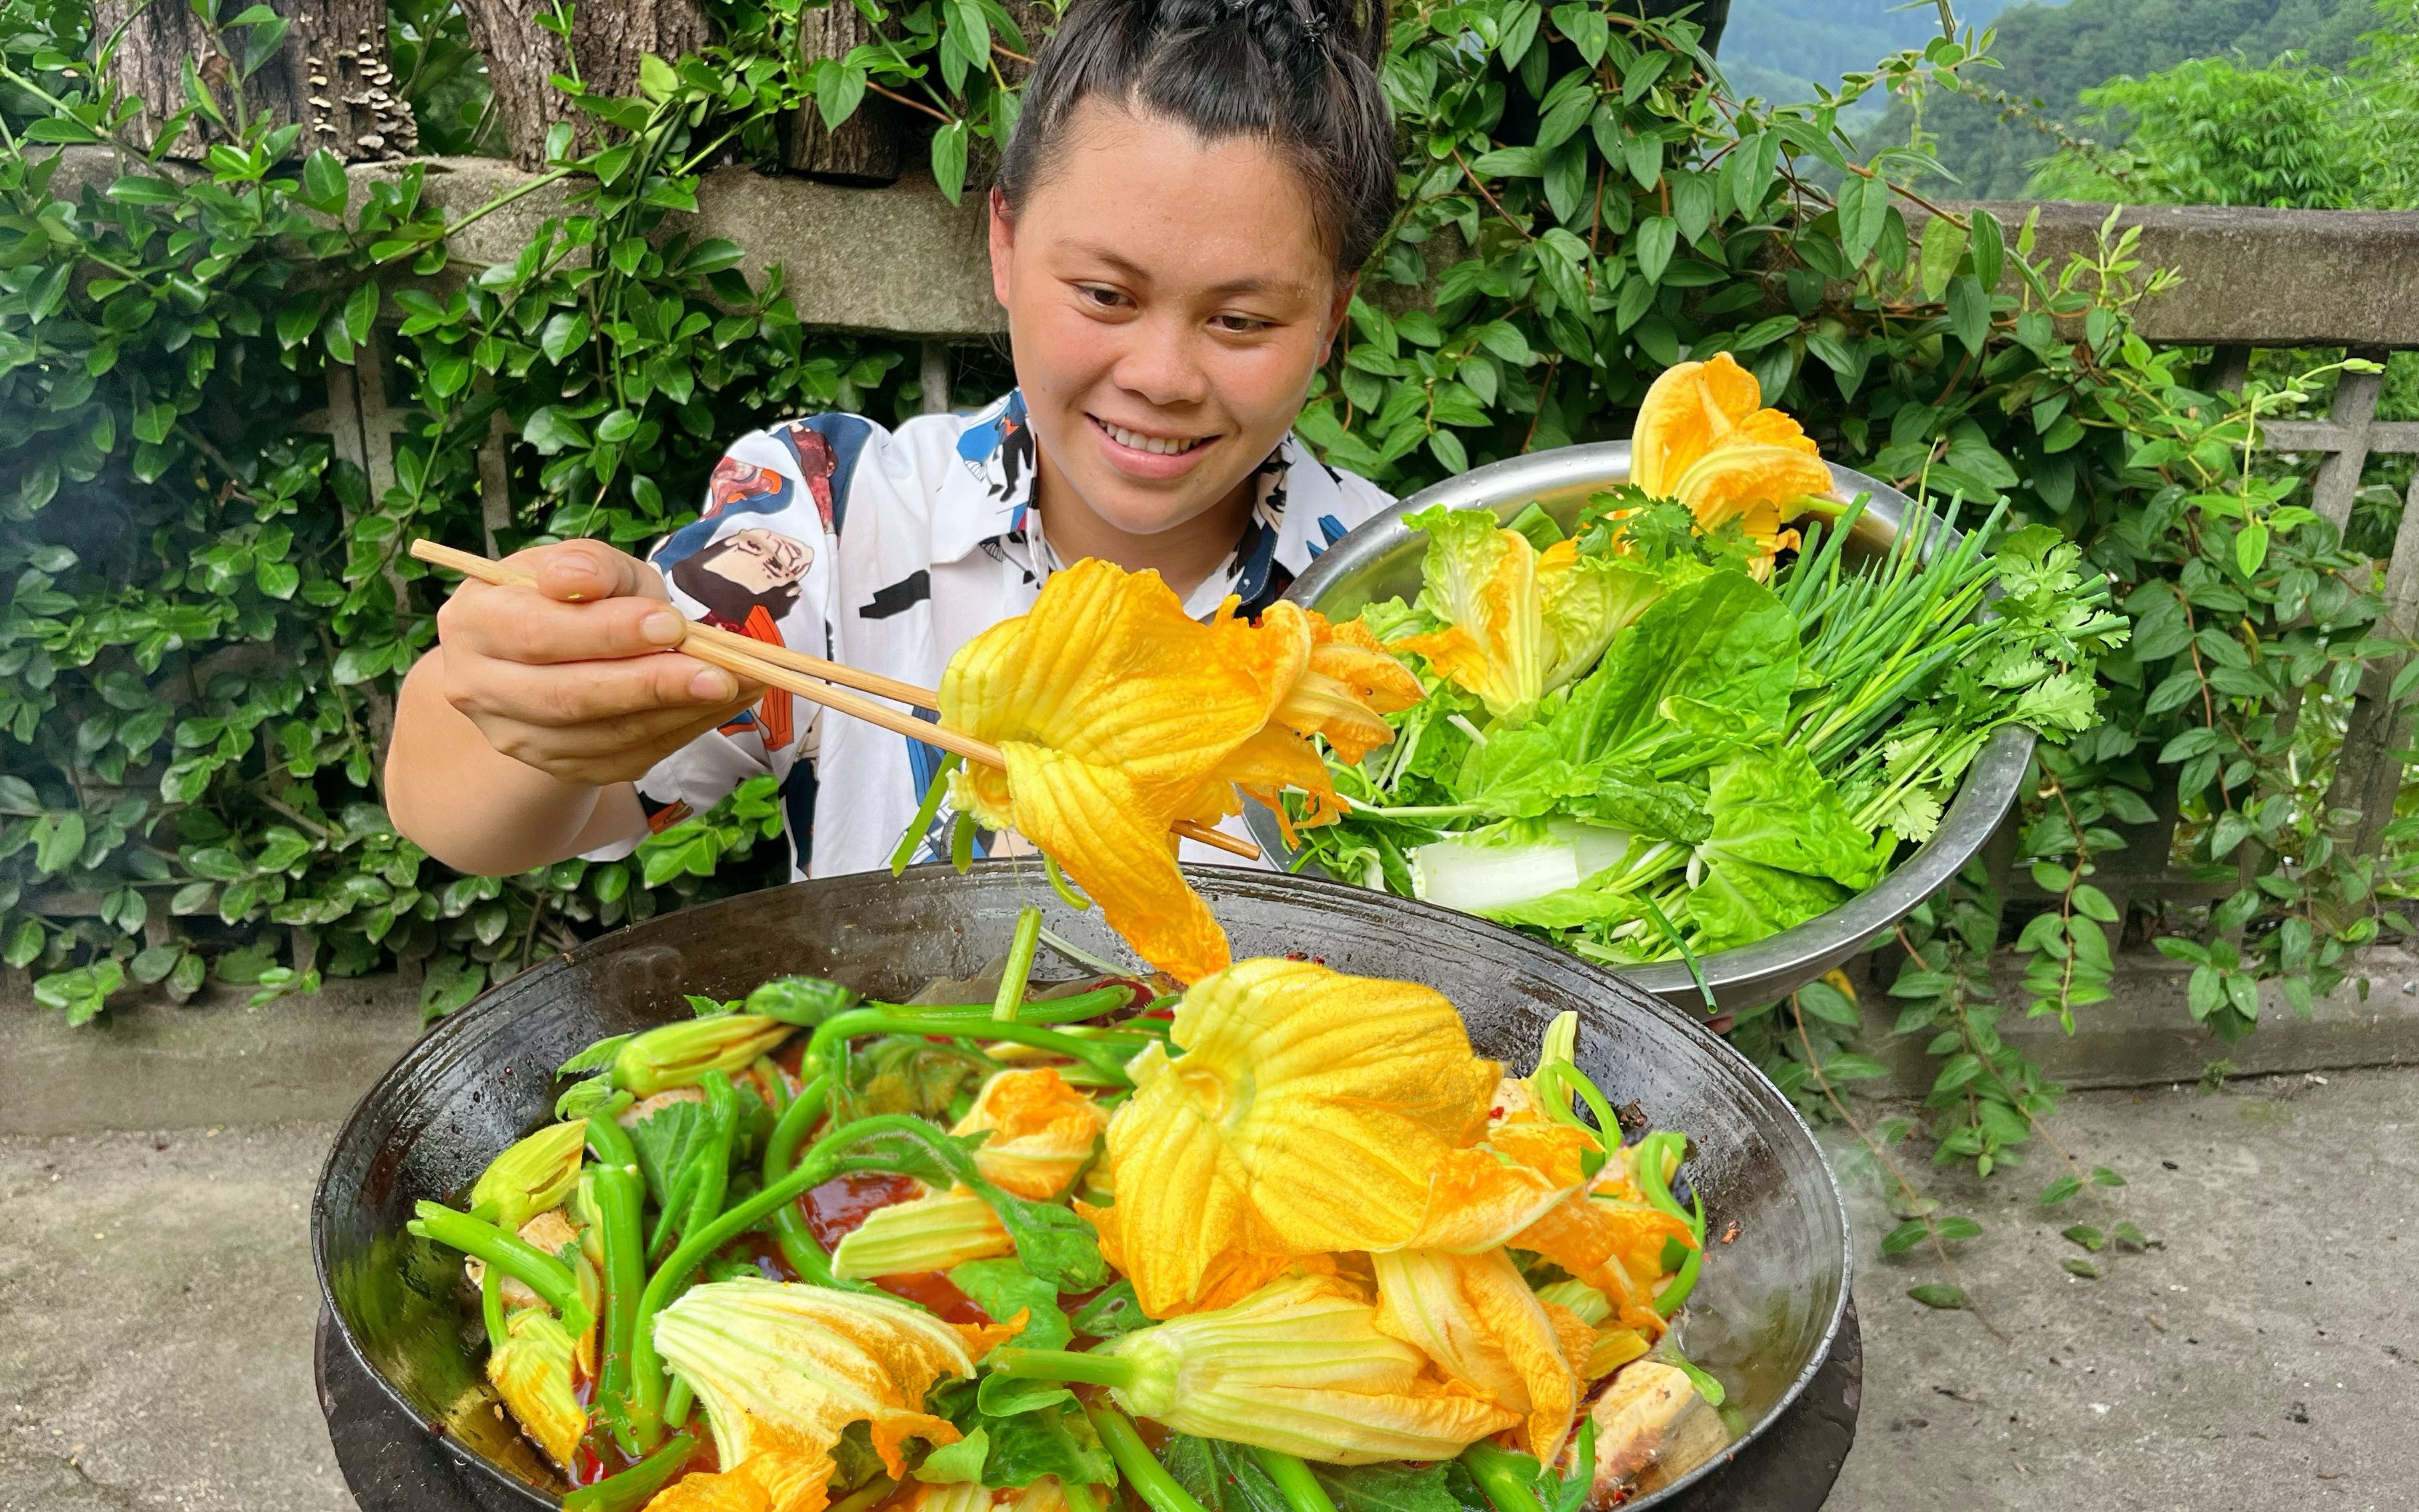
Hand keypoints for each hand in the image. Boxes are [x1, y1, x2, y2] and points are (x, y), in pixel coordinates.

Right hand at [433, 539, 760, 785]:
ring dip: (680, 713)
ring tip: (743, 683)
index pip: (538, 633)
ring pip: (604, 737)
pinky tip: (723, 705)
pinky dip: (681, 732)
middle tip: (722, 672)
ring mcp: (517, 738)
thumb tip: (580, 579)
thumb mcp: (581, 564)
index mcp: (474, 623)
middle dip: (652, 685)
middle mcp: (480, 689)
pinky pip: (626, 759)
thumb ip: (588, 565)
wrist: (545, 654)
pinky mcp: (560, 768)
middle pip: (569, 697)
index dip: (608, 632)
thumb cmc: (569, 598)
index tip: (672, 624)